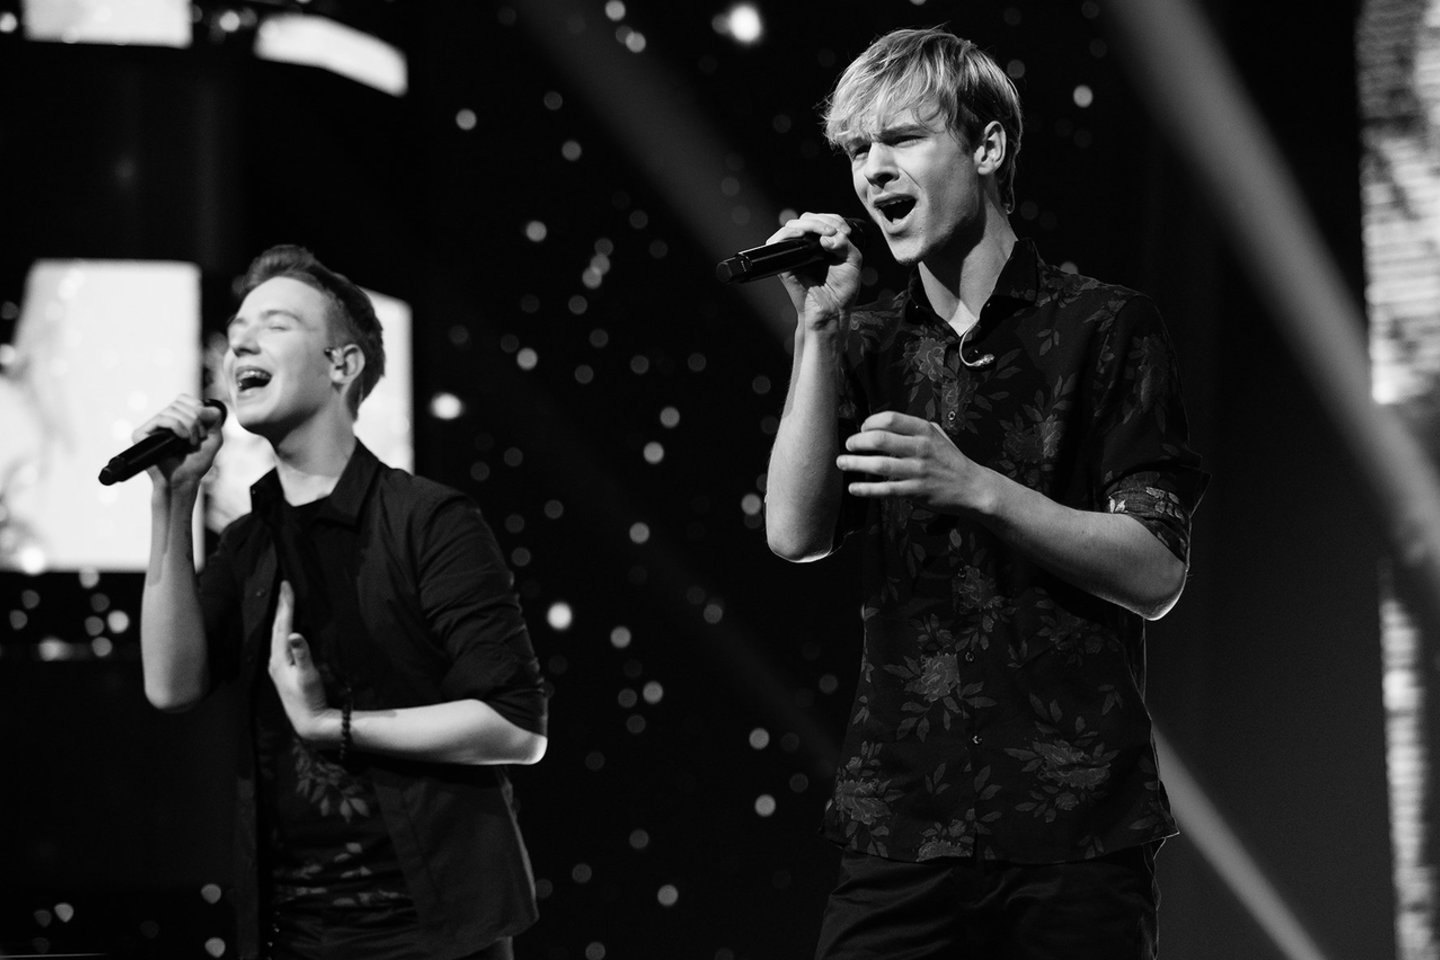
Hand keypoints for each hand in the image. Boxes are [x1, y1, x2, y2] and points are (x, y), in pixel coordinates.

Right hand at [133, 394, 224, 487]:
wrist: (184, 481)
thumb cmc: (196, 462)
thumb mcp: (214, 437)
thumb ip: (213, 417)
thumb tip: (199, 407)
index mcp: (175, 418)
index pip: (183, 398)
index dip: (197, 409)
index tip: (203, 429)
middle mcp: (161, 421)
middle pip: (179, 403)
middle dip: (196, 420)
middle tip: (197, 439)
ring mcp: (150, 427)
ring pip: (172, 410)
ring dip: (189, 426)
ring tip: (191, 442)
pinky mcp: (140, 434)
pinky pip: (161, 419)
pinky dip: (176, 426)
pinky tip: (182, 439)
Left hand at [267, 580, 335, 742]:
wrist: (308, 722)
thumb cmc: (309, 699)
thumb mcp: (308, 676)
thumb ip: (302, 654)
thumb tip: (295, 633)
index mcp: (279, 658)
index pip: (282, 625)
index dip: (286, 604)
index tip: (287, 585)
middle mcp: (275, 660)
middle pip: (276, 627)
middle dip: (282, 606)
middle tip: (285, 587)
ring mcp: (278, 666)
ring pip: (277, 635)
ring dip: (282, 617)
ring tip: (286, 602)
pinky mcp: (284, 671)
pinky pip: (282, 643)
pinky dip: (284, 630)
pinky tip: (288, 629)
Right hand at [767, 213, 864, 329]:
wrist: (832, 311)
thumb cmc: (842, 291)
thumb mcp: (852, 262)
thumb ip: (845, 245)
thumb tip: (827, 237)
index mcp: (824, 243)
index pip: (824, 219)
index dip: (834, 220)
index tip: (845, 232)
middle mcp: (808, 246)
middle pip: (807, 218)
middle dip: (822, 220)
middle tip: (835, 232)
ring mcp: (796, 254)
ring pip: (793, 225)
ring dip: (809, 224)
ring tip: (824, 233)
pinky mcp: (785, 263)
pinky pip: (778, 242)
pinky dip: (788, 233)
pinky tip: (803, 235)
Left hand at [836, 411, 995, 514]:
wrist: (972, 487)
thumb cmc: (951, 460)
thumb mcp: (938, 435)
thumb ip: (914, 428)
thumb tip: (884, 423)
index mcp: (924, 431)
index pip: (889, 419)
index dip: (869, 423)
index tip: (862, 430)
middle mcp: (920, 448)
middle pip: (879, 439)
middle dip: (857, 441)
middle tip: (849, 445)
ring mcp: (918, 471)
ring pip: (878, 465)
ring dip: (855, 463)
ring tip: (842, 463)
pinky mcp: (915, 492)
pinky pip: (885, 490)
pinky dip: (866, 489)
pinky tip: (854, 488)